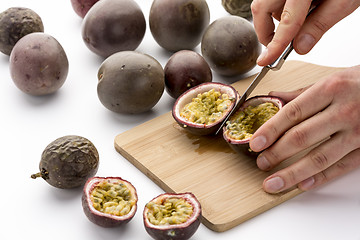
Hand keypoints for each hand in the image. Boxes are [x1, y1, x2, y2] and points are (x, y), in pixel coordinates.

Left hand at [249, 65, 359, 192]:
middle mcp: (344, 111)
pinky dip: (321, 178)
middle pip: (302, 137)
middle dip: (277, 153)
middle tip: (261, 163)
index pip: (293, 113)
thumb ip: (302, 92)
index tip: (255, 142)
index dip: (270, 130)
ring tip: (273, 182)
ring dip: (293, 173)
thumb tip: (273, 97)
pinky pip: (342, 167)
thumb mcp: (334, 78)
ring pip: (320, 157)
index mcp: (331, 89)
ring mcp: (358, 132)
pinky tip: (303, 184)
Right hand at [251, 0, 359, 65]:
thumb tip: (300, 46)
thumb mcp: (342, 2)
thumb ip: (320, 24)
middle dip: (265, 32)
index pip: (286, 21)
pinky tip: (298, 12)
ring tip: (298, 22)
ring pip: (264, 6)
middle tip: (277, 46)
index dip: (275, 45)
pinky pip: (271, 1)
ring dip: (274, 20)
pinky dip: (279, 11)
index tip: (266, 60)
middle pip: (261, 10)